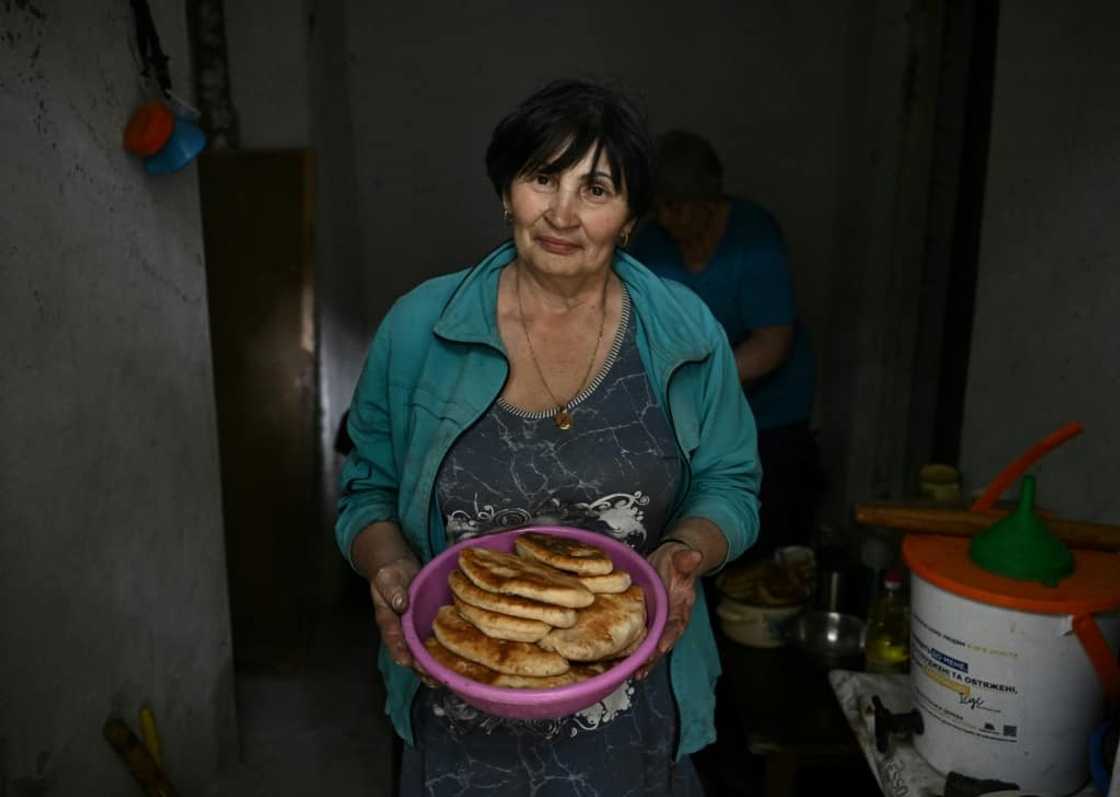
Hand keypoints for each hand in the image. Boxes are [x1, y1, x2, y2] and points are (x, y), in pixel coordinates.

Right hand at [369, 555, 436, 685]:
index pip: (392, 637)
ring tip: (444, 678)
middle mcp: (401, 630)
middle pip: (408, 652)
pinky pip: (434, 642)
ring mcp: (414, 630)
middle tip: (432, 677)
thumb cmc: (390, 574)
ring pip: (421, 652)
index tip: (405, 661)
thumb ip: (392, 590)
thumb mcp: (387, 578)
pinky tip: (456, 663)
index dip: (399, 650)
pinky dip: (443, 653)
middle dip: (419, 666)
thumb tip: (400, 603)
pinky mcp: (427, 626)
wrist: (398, 569)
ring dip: (431, 666)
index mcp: (388, 620)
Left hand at [636, 541, 703, 678]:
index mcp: (681, 605)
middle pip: (663, 641)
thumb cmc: (676, 561)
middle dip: (653, 656)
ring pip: (652, 645)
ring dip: (643, 660)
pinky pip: (641, 639)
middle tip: (641, 669)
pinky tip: (621, 663)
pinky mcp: (647, 622)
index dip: (670, 634)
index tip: (662, 645)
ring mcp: (659, 622)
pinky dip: (633, 652)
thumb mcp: (680, 558)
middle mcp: (670, 618)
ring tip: (632, 674)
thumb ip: (686, 561)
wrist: (669, 561)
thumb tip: (694, 555)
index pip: (677, 622)